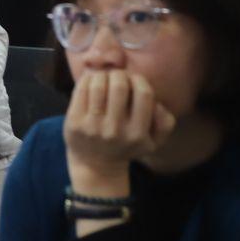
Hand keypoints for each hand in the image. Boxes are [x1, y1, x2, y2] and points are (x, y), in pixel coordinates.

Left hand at [62, 70, 175, 198]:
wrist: (95, 165)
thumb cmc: (126, 145)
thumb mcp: (153, 141)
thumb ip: (165, 123)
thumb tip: (157, 104)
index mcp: (137, 134)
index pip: (144, 94)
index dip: (139, 80)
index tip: (134, 81)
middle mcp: (115, 131)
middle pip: (119, 86)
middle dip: (119, 75)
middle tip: (117, 77)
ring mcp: (92, 127)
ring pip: (98, 85)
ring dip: (102, 75)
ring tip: (104, 78)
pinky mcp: (74, 123)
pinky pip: (81, 90)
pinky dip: (87, 79)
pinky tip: (91, 82)